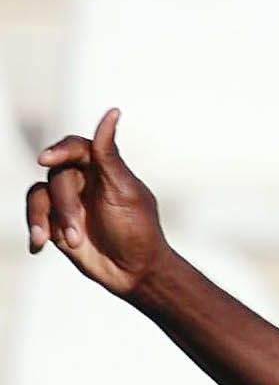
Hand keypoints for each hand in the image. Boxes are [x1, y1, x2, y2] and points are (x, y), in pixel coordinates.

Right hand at [25, 108, 166, 297]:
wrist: (136, 273)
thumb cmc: (138, 230)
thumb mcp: (125, 192)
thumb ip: (109, 155)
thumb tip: (111, 111)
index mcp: (103, 168)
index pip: (76, 147)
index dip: (61, 149)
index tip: (46, 160)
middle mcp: (82, 180)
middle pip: (57, 176)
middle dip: (65, 207)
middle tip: (77, 236)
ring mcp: (67, 201)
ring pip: (39, 195)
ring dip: (46, 219)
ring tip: (66, 243)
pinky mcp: (55, 220)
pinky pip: (35, 214)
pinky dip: (35, 228)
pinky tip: (39, 245)